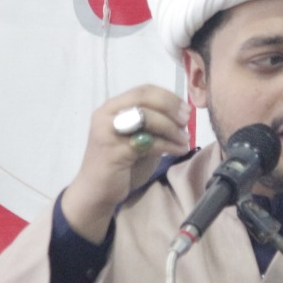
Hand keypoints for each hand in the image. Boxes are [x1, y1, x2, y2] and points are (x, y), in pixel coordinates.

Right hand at [59, 86, 189, 241]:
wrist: (96, 192)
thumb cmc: (120, 166)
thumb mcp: (138, 138)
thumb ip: (152, 125)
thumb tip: (181, 116)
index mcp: (112, 107)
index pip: (143, 90)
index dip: (167, 96)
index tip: (185, 108)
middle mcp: (106, 114)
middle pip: (143, 98)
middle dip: (170, 107)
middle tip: (186, 120)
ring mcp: (107, 132)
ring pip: (145, 118)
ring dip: (170, 127)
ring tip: (185, 139)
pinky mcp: (113, 151)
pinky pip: (146, 142)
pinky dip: (167, 145)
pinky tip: (179, 150)